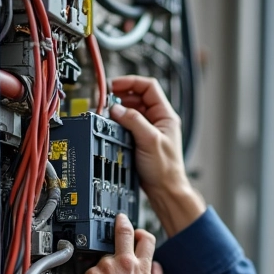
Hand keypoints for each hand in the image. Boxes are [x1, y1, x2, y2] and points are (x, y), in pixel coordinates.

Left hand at [70, 214, 161, 273]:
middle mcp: (120, 265)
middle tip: (118, 221)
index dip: (140, 231)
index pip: (144, 240)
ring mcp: (99, 272)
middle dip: (120, 225)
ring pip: (99, 266)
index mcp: (140, 271)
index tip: (134, 228)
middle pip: (121, 235)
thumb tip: (156, 272)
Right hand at [109, 76, 204, 235]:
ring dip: (120, 110)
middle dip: (122, 96)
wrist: (165, 190)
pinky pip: (129, 125)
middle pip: (138, 97)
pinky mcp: (142, 140)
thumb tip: (117, 109)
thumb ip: (134, 121)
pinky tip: (113, 127)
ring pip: (132, 111)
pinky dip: (119, 123)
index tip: (114, 86)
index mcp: (166, 116)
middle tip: (108, 101)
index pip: (149, 87)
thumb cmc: (165, 169)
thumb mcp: (149, 140)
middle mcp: (159, 120)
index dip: (131, 83)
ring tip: (109, 114)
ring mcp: (150, 130)